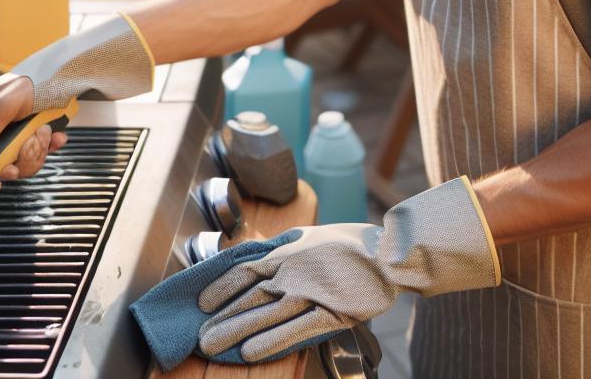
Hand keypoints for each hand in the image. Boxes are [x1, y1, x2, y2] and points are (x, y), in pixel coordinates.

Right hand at [0, 73, 68, 192]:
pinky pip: (44, 153)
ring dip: (38, 148)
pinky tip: (57, 135)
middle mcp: (1, 132)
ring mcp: (21, 135)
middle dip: (20, 159)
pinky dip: (52, 145)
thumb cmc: (28, 84)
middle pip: (5, 164)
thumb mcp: (2, 107)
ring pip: (26, 161)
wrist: (62, 75)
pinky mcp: (39, 137)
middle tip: (26, 151)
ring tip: (44, 130)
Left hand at [194, 177, 500, 362]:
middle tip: (200, 336)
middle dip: (223, 317)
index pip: (245, 269)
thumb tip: (253, 257)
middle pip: (250, 296)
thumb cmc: (349, 245)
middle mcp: (295, 272)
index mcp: (288, 252)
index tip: (202, 303)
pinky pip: (297, 329)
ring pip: (267, 314)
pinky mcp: (332, 313)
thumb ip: (282, 249)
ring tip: (214, 346)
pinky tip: (251, 352)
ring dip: (238, 330)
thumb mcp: (309, 237)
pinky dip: (272, 341)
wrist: (390, 254)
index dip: (221, 287)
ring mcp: (312, 293)